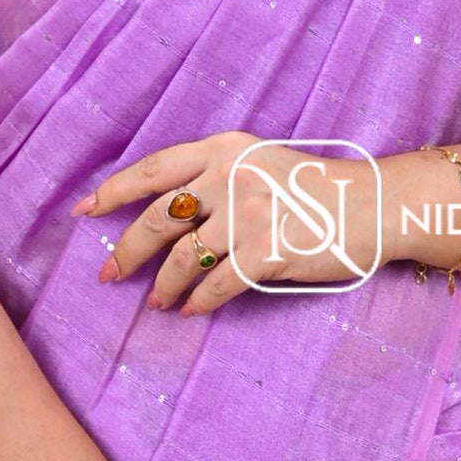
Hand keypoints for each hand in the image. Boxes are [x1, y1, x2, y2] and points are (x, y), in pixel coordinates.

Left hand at [73, 133, 372, 313]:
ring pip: (182, 259)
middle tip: (109, 273)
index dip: (112, 191)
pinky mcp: (268, 254)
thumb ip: (216, 175)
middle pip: (157, 218)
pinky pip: (217, 286)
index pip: (152, 169)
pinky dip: (198, 302)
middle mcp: (229, 178)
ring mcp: (248, 216)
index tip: (85, 212)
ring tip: (155, 302)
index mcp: (224, 149)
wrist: (374, 205)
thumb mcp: (261, 162)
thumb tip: (171, 214)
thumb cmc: (317, 188)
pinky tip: (191, 311)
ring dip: (161, 286)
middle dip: (126, 250)